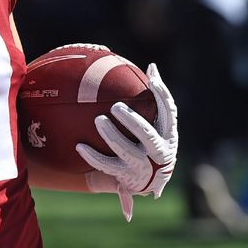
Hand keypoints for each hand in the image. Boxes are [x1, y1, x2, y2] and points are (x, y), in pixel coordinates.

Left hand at [77, 63, 177, 220]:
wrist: (145, 181)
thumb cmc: (147, 142)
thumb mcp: (154, 124)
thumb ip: (151, 99)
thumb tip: (152, 65)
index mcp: (168, 135)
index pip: (169, 113)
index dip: (162, 97)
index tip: (152, 81)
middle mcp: (159, 152)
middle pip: (148, 135)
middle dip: (132, 121)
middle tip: (115, 107)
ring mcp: (143, 167)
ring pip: (127, 152)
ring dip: (112, 137)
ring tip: (98, 120)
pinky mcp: (127, 178)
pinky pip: (107, 166)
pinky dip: (93, 156)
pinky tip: (79, 146)